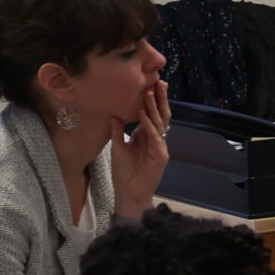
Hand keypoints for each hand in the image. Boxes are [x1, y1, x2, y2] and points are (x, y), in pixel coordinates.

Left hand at [111, 81, 171, 216]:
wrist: (129, 193)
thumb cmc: (125, 173)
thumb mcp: (117, 148)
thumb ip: (117, 132)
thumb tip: (113, 115)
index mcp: (147, 136)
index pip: (153, 114)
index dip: (153, 100)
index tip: (151, 84)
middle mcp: (156, 139)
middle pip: (161, 115)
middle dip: (160, 99)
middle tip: (160, 81)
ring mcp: (160, 147)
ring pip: (159, 123)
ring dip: (154, 107)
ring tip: (150, 92)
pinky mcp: (160, 156)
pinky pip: (155, 137)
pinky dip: (149, 125)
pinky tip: (144, 114)